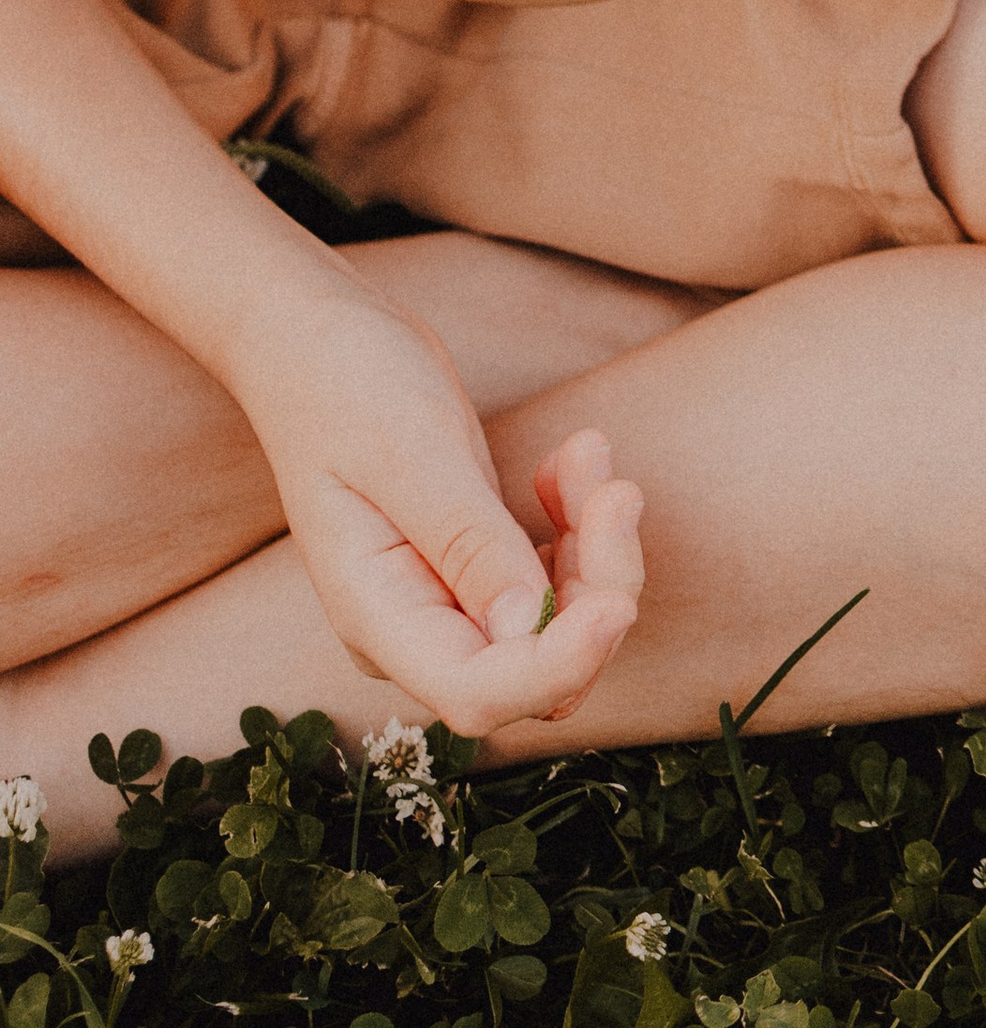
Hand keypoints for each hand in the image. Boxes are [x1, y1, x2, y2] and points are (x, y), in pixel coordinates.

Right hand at [236, 279, 641, 729]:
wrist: (320, 341)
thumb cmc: (348, 384)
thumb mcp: (410, 451)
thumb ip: (467, 543)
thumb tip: (527, 629)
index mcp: (378, 616)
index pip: (478, 693)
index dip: (557, 666)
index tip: (616, 603)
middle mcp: (416, 628)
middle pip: (539, 667)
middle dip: (599, 589)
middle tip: (615, 486)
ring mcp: (449, 602)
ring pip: (562, 624)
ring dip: (597, 546)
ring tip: (583, 450)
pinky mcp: (479, 568)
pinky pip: (556, 578)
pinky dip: (580, 524)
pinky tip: (565, 461)